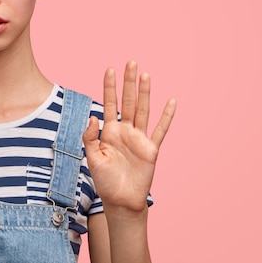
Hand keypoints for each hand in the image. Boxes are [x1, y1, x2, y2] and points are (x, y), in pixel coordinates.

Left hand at [82, 61, 175, 213]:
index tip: (110, 69)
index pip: (109, 103)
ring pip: (143, 110)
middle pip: (128, 101)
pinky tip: (171, 102)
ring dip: (144, 93)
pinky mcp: (151, 149)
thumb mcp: (92, 157)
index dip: (109, 87)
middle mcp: (125, 131)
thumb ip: (90, 137)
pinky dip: (166, 116)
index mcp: (109, 131)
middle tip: (131, 62)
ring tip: (145, 75)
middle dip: (128, 82)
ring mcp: (139, 138)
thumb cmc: (105, 180)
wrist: (120, 200)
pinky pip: (160, 130)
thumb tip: (93, 117)